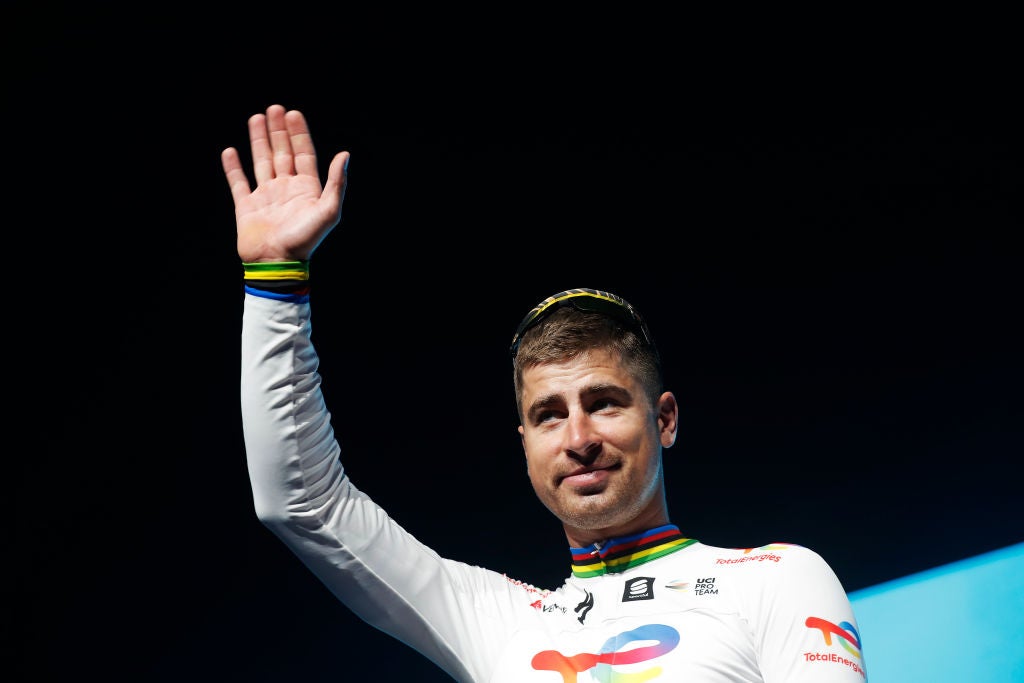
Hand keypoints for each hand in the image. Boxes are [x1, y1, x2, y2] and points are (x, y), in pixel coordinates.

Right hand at [222, 104, 349, 262]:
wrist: (277, 264)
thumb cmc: (305, 240)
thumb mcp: (328, 211)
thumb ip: (336, 183)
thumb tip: (345, 155)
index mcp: (306, 190)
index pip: (303, 154)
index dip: (299, 134)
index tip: (293, 113)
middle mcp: (286, 190)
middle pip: (282, 153)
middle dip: (278, 131)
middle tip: (274, 109)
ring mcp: (265, 197)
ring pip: (261, 162)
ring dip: (258, 140)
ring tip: (256, 118)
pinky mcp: (246, 207)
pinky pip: (238, 183)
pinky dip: (233, 167)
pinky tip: (230, 151)